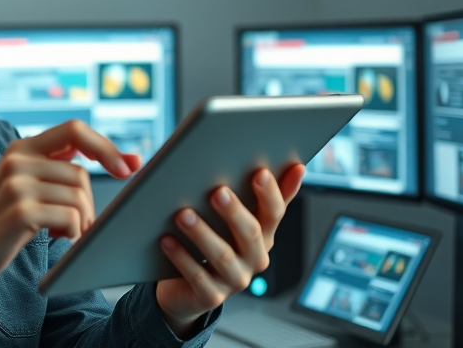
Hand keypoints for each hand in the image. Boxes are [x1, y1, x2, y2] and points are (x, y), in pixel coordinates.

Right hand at [0, 120, 141, 283]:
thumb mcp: (23, 184)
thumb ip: (57, 168)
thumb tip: (124, 160)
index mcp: (22, 148)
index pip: (75, 129)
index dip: (106, 146)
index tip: (131, 166)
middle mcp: (18, 159)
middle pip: (81, 174)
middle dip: (87, 204)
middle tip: (75, 224)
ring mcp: (17, 184)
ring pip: (78, 196)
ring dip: (80, 221)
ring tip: (61, 232)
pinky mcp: (21, 210)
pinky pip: (71, 218)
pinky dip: (72, 233)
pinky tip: (56, 238)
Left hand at [154, 164, 304, 337]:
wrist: (186, 288)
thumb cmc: (212, 241)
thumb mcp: (235, 217)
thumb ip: (259, 193)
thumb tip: (295, 165)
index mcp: (263, 235)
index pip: (274, 213)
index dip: (270, 194)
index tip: (260, 172)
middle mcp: (254, 259)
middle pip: (250, 233)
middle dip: (234, 212)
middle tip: (217, 191)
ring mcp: (234, 280)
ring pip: (222, 256)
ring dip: (203, 233)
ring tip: (183, 214)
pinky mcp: (211, 296)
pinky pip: (197, 276)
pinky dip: (181, 257)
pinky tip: (167, 240)